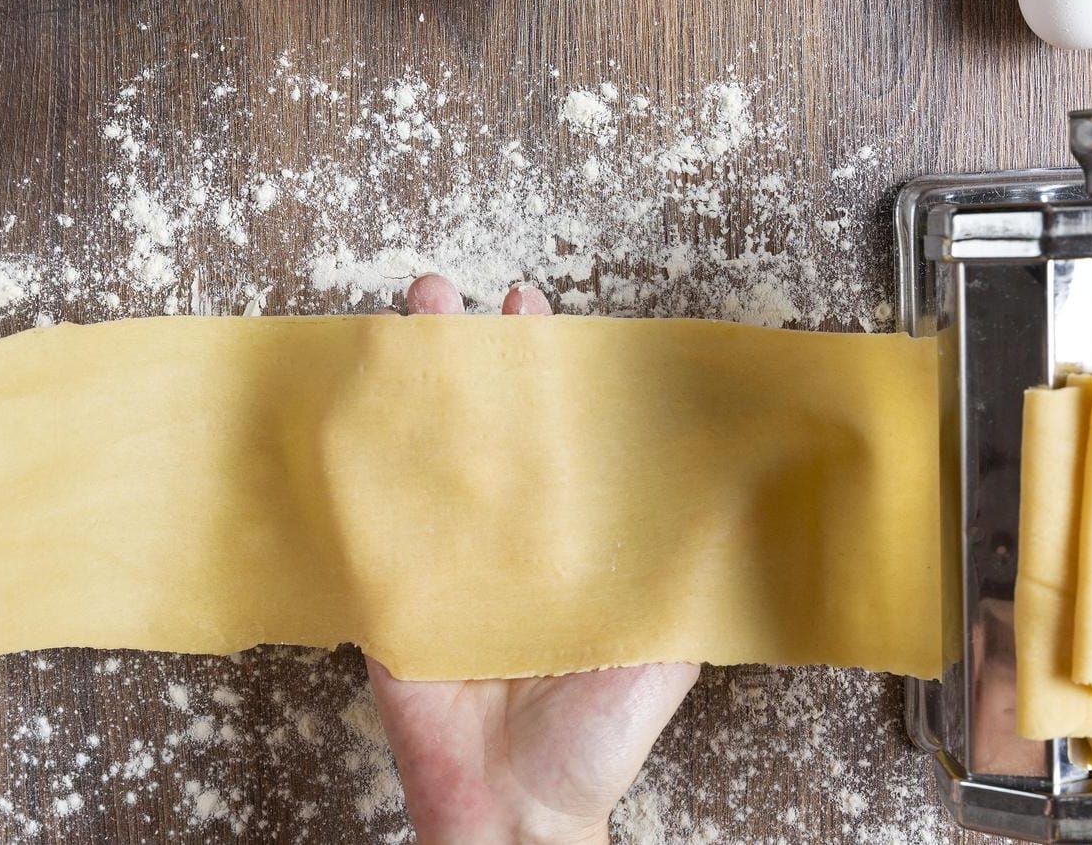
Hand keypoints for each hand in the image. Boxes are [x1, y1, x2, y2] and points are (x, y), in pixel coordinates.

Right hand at [366, 276, 699, 844]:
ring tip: (400, 324)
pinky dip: (353, 469)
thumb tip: (744, 494)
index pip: (547, 429)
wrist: (521, 803)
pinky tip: (347, 414)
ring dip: (404, 388)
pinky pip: (367, 525)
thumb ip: (692, 570)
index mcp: (560, 536)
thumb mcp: (668, 641)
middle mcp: (499, 535)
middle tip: (449, 297)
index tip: (536, 308)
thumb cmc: (597, 737)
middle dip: (460, 354)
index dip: (541, 367)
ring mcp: (439, 560)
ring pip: (417, 456)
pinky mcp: (390, 596)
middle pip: (474, 425)